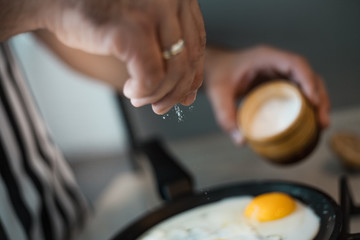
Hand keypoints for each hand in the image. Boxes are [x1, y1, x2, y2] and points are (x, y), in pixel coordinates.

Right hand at [43, 0, 205, 113]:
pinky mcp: (131, 29)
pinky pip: (152, 76)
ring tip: (141, 99)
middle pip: (188, 60)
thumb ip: (169, 55)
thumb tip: (189, 94)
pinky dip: (145, 91)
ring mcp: (153, 11)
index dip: (192, 76)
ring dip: (159, 95)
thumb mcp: (145, 29)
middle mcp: (171, 0)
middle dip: (177, 91)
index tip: (184, 95)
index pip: (198, 45)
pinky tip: (131, 91)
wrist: (56, 0)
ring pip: (174, 71)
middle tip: (162, 106)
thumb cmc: (99, 15)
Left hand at [205, 46, 329, 144]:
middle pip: (307, 75)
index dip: (308, 80)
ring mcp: (278, 72)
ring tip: (321, 124)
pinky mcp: (277, 81)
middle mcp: (276, 62)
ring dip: (317, 101)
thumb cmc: (217, 75)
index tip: (314, 100)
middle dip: (319, 96)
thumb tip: (242, 141)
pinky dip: (306, 103)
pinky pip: (297, 90)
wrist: (213, 68)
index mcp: (265, 57)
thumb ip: (226, 117)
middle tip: (322, 120)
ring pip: (306, 83)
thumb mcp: (218, 94)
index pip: (295, 64)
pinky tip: (308, 121)